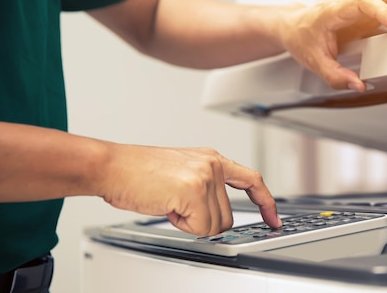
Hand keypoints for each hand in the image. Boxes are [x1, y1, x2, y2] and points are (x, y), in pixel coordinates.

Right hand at [99, 144, 280, 235]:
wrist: (113, 166)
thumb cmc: (138, 171)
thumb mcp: (182, 171)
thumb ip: (206, 185)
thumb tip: (217, 215)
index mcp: (212, 158)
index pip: (251, 180)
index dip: (265, 202)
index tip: (273, 218)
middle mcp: (213, 164)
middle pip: (228, 216)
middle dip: (204, 221)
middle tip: (177, 204)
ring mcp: (206, 176)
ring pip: (215, 225)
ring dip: (191, 222)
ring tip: (169, 201)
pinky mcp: (195, 191)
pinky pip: (200, 228)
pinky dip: (182, 225)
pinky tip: (167, 206)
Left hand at [279, 0, 386, 91]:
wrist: (293, 27)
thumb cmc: (301, 37)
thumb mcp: (313, 61)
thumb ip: (335, 76)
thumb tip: (357, 85)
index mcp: (336, 11)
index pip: (364, 3)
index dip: (384, 12)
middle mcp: (351, 4)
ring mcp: (360, 7)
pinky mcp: (366, 14)